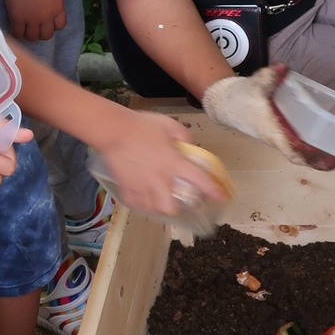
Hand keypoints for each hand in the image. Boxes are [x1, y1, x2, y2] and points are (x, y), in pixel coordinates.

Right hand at [2, 0, 66, 41]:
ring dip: (29, 34)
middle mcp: (47, 16)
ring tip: (24, 27)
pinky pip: (17, 33)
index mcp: (58, 7)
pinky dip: (16, 32)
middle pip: (46, 35)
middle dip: (41, 32)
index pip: (60, 25)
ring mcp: (32, 19)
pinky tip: (14, 25)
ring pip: (32, 37)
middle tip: (34, 26)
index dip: (53, 25)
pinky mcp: (17, 18)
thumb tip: (48, 1)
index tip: (47, 21)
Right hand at [95, 107, 227, 217]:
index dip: (213, 191)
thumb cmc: (142, 125)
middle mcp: (159, 179)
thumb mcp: (169, 124)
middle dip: (176, 207)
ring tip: (159, 198)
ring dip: (158, 206)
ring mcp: (141, 186)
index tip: (221, 198)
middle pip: (170, 208)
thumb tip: (189, 147)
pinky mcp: (126, 188)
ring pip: (153, 209)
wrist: (113, 129)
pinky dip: (141, 203)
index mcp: (173, 163)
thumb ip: (184, 137)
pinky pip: (136, 204)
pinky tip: (143, 196)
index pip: (199, 181)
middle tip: (176, 199)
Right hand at [203, 65, 334, 170]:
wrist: (225, 104)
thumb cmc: (240, 97)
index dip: (311, 158)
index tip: (329, 160)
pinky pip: (302, 144)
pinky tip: (331, 135)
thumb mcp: (255, 84)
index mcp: (273, 132)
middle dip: (325, 161)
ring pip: (304, 153)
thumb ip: (270, 76)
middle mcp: (278, 139)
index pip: (293, 151)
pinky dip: (317, 146)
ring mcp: (281, 138)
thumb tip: (283, 68)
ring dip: (323, 156)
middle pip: (304, 158)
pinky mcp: (282, 133)